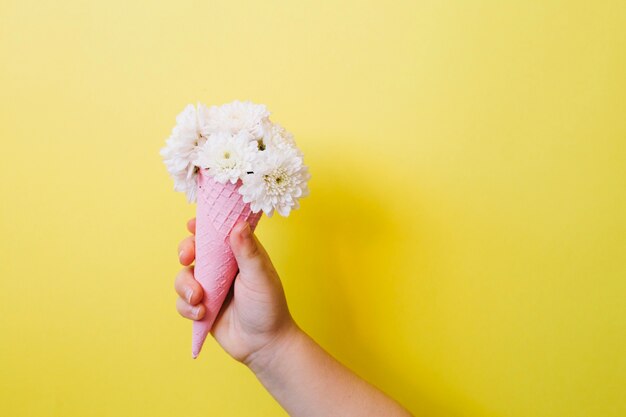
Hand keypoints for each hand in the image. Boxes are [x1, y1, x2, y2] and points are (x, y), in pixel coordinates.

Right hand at [174, 218, 296, 365]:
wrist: (264, 345)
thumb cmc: (268, 307)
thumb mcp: (259, 276)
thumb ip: (247, 251)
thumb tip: (238, 223)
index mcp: (239, 253)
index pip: (218, 232)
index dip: (203, 225)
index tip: (192, 224)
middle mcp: (222, 267)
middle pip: (194, 249)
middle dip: (185, 251)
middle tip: (186, 258)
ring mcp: (210, 287)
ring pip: (183, 276)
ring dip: (185, 286)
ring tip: (198, 300)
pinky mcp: (200, 307)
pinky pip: (182, 301)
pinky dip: (187, 307)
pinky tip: (202, 314)